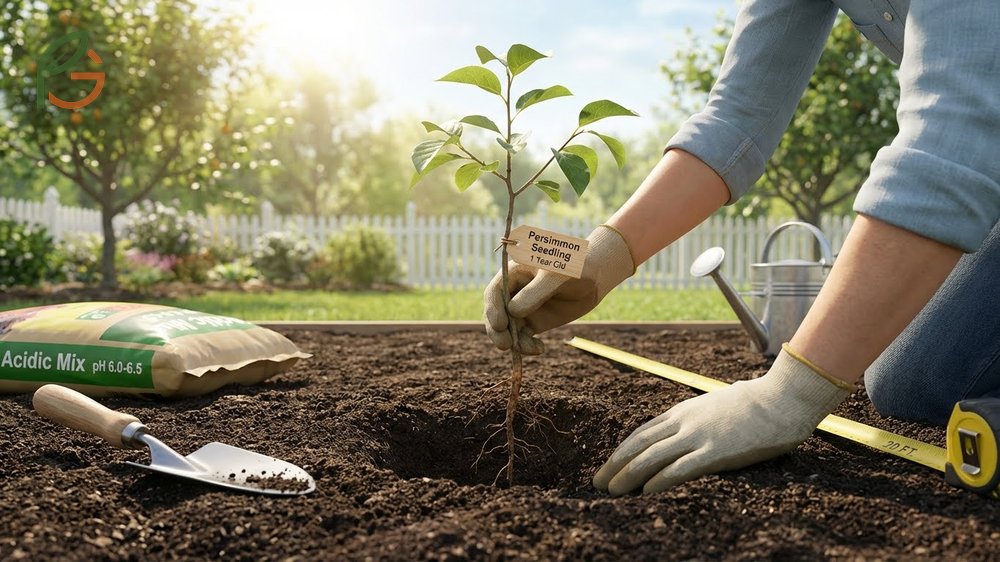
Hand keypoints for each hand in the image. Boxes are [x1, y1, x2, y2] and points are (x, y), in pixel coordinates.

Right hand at [483, 225, 634, 354]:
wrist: (595, 278)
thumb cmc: (575, 268)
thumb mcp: (557, 276)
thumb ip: (535, 292)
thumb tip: (513, 312)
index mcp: (513, 273)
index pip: (494, 292)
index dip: (493, 309)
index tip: (499, 325)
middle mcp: (513, 292)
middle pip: (496, 313)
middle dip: (497, 331)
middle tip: (505, 345)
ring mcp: (522, 308)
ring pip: (508, 329)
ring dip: (514, 342)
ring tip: (531, 349)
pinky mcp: (533, 321)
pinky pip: (522, 337)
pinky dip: (526, 345)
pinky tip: (539, 348)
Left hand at [593, 346, 852, 494]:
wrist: (782, 399)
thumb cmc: (756, 403)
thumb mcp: (719, 404)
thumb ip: (703, 415)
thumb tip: (701, 422)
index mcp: (684, 411)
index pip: (643, 432)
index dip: (622, 450)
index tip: (608, 464)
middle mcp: (685, 422)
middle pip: (639, 444)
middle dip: (615, 464)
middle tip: (597, 482)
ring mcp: (699, 436)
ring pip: (652, 457)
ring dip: (628, 475)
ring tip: (611, 491)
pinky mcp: (717, 452)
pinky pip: (681, 468)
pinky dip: (659, 480)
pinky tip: (645, 491)